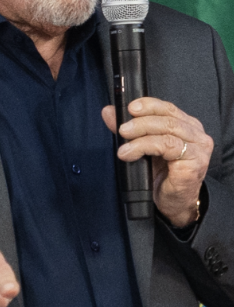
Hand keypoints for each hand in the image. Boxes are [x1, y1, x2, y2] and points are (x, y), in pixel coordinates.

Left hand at [101, 98, 211, 226]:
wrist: (173, 202)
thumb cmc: (161, 175)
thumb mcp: (142, 147)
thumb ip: (128, 128)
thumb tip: (109, 112)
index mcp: (186, 126)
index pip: (167, 108)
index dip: (148, 104)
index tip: (129, 108)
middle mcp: (196, 134)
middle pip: (167, 118)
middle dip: (140, 121)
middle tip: (122, 129)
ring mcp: (198, 148)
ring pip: (168, 130)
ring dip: (141, 134)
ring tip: (124, 146)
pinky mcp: (195, 162)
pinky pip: (169, 147)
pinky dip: (145, 147)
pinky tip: (130, 154)